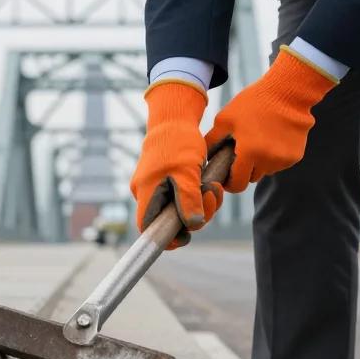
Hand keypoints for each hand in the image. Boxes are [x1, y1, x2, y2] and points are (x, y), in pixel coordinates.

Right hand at [130, 81, 223, 249]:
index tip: (187, 236)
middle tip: (212, 197)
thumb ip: (190, 200)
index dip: (165, 238)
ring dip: (200, 204)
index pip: (147, 228)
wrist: (174, 120)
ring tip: (214, 187)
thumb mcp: (188, 172)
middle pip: (168, 221)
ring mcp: (154, 187)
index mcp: (146, 192)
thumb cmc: (178, 143)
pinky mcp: (164, 182)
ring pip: (178, 210)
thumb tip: (193, 226)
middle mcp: (146, 193)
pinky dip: (196, 195)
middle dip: (195, 215)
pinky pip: (180, 198)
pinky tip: (208, 184)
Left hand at [205, 45, 338, 192]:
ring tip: (258, 141)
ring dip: (260, 162)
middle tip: (242, 152)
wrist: (288, 92)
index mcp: (249, 152)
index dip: (230, 183)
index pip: (238, 184)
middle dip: (245, 170)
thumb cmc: (253, 102)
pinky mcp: (296, 156)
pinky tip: (272, 138)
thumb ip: (212, 141)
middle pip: (252, 178)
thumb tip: (204, 157)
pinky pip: (280, 163)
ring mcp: (284, 159)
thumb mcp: (225, 119)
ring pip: (266, 170)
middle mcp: (268, 160)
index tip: (227, 177)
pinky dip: (274, 156)